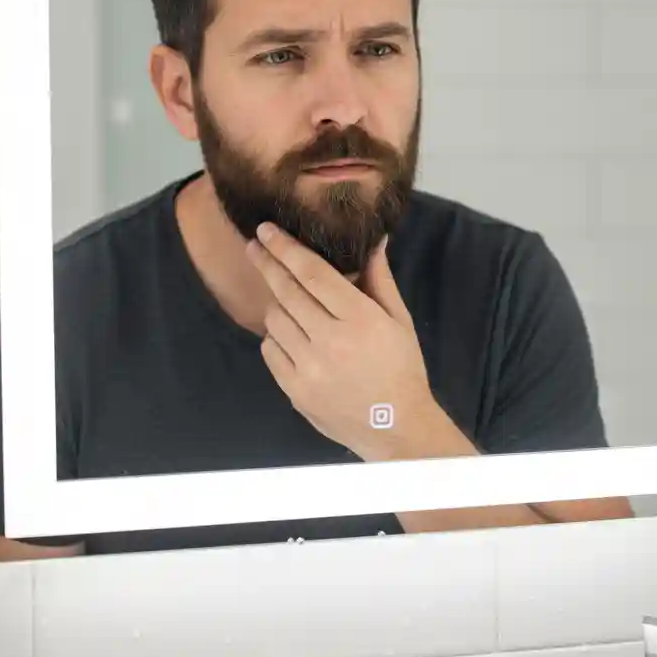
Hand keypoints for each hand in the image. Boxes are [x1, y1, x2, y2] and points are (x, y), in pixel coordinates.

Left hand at [246, 223, 438, 458]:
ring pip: (275, 321)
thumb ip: (380, 280)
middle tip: (254, 247)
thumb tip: (375, 241)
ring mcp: (309, 368)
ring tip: (288, 301)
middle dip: (267, 264)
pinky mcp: (295, 391)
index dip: (286, 248)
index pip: (313, 274)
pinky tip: (292, 335)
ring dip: (277, 304)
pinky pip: (270, 351)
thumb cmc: (402, 368)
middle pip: (287, 292)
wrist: (395, 426)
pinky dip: (276, 338)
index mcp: (361, 319)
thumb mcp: (399, 321)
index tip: (267, 230)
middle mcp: (331, 341)